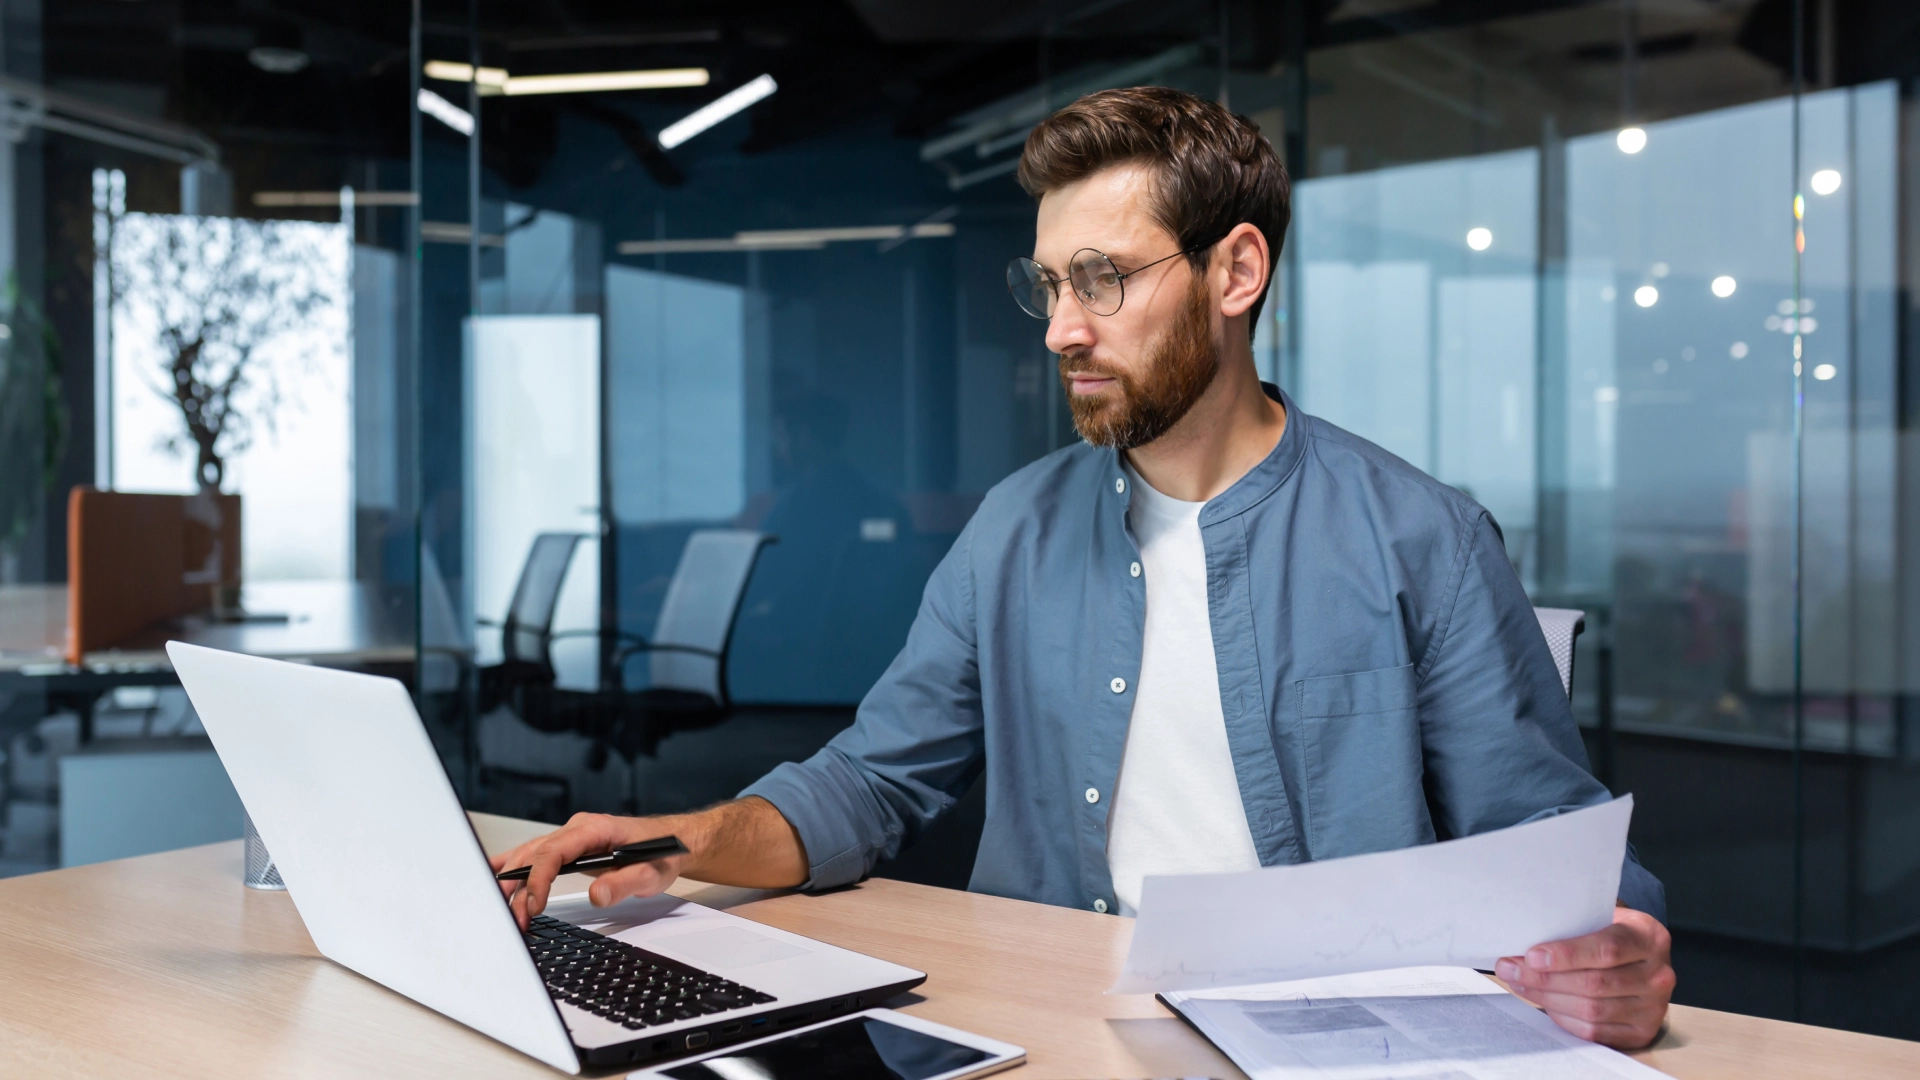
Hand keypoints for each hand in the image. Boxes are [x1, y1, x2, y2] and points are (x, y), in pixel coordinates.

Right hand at [488, 812, 687, 930]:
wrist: (673, 842)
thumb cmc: (662, 853)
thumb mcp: (651, 873)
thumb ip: (624, 882)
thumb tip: (597, 895)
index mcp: (593, 829)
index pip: (554, 852)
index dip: (539, 879)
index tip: (534, 906)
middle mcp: (577, 829)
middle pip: (535, 855)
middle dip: (519, 888)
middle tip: (513, 920)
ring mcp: (570, 837)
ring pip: (530, 856)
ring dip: (514, 883)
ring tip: (502, 912)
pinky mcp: (569, 848)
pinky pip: (535, 855)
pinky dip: (513, 866)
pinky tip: (492, 874)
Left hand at [1496, 906, 1674, 1048]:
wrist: (1642, 960)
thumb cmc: (1612, 934)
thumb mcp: (1602, 918)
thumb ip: (1573, 925)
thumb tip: (1522, 939)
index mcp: (1649, 937)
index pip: (1607, 949)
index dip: (1567, 955)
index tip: (1532, 956)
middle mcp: (1658, 974)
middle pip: (1594, 983)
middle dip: (1545, 978)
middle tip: (1510, 969)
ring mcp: (1654, 1007)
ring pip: (1591, 1009)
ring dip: (1547, 998)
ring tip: (1520, 983)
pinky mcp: (1641, 1031)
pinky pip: (1595, 1031)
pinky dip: (1563, 1017)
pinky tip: (1544, 1002)